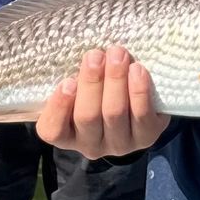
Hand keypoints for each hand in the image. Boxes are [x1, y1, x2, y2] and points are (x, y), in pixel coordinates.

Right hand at [35, 46, 168, 158]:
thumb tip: (82, 54)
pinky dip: (139, 92)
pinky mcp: (146, 137)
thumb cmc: (96, 91)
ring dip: (116, 81)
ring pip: (115, 114)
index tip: (67, 81)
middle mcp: (91, 145)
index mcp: (66, 135)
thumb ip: (74, 77)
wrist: (133, 106)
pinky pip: (143, 116)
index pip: (53, 130)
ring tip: (117, 55)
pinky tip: (137, 70)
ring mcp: (119, 144)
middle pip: (88, 117)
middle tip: (96, 55)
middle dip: (92, 83)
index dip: (59, 107)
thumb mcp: (78, 87)